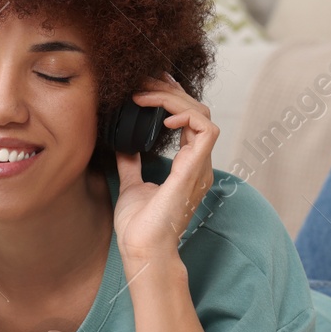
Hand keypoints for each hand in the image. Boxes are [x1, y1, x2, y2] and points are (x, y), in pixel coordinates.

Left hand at [113, 73, 217, 263]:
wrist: (141, 250)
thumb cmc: (138, 227)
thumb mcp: (131, 185)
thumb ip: (131, 163)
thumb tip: (124, 143)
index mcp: (187, 166)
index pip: (190, 120)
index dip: (172, 98)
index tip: (147, 87)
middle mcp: (197, 163)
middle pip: (197, 111)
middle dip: (170, 91)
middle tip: (142, 82)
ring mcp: (199, 166)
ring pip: (202, 114)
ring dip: (174, 98)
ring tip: (145, 94)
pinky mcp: (194, 170)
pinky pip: (206, 129)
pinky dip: (187, 115)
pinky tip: (164, 117)